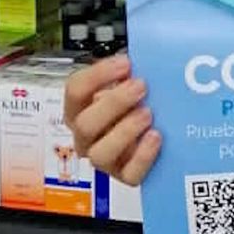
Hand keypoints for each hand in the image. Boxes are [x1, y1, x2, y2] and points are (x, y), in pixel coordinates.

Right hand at [63, 53, 161, 186]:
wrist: (158, 135)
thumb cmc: (136, 103)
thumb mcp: (129, 83)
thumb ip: (128, 73)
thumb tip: (140, 57)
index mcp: (80, 109)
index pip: (75, 90)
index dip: (98, 75)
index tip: (125, 63)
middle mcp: (86, 136)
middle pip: (85, 124)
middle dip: (114, 103)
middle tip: (140, 86)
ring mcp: (104, 158)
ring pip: (100, 154)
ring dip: (124, 131)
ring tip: (147, 114)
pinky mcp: (125, 175)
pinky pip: (129, 174)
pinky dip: (142, 155)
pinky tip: (155, 137)